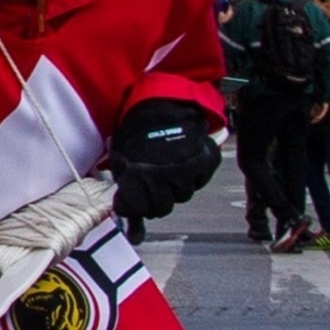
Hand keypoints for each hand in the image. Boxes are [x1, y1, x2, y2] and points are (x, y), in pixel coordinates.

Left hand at [106, 93, 221, 219]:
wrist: (159, 102)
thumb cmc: (137, 130)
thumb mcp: (122, 159)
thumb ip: (126, 191)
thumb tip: (132, 227)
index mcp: (139, 175)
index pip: (140, 209)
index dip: (135, 206)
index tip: (132, 199)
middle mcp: (165, 176)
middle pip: (163, 208)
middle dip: (154, 199)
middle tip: (150, 183)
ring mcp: (189, 169)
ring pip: (182, 196)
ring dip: (173, 187)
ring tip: (166, 167)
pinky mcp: (207, 161)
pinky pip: (200, 182)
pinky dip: (192, 176)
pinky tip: (182, 163)